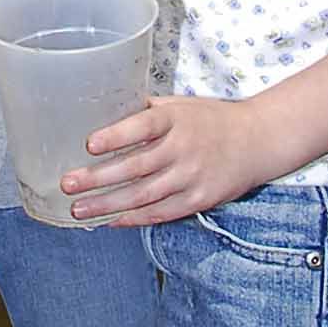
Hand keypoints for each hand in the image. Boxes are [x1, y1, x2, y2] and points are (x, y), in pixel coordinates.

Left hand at [61, 93, 271, 224]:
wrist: (259, 141)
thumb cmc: (212, 120)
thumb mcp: (181, 106)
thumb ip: (147, 112)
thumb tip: (103, 111)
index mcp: (177, 120)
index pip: (143, 126)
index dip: (116, 136)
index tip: (89, 144)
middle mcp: (184, 149)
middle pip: (136, 167)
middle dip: (98, 178)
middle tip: (68, 184)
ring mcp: (192, 177)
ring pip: (143, 195)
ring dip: (107, 204)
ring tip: (79, 209)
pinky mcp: (199, 200)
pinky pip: (161, 213)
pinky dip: (134, 218)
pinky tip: (110, 220)